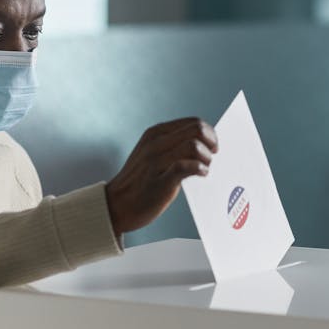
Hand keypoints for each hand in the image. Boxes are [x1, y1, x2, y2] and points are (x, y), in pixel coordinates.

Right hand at [104, 118, 218, 235]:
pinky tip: (200, 174)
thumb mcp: (152, 153)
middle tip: (212, 155)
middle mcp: (155, 143)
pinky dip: (200, 169)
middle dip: (211, 142)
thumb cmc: (139, 181)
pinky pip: (186, 166)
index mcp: (155, 133)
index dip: (209, 133)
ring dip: (206, 157)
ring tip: (205, 167)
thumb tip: (203, 143)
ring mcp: (156, 161)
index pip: (193, 122)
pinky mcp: (160, 181)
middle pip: (196, 129)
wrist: (115, 205)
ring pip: (193, 145)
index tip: (212, 145)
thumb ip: (172, 145)